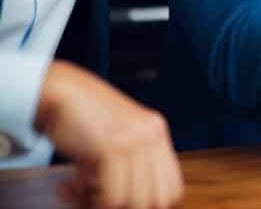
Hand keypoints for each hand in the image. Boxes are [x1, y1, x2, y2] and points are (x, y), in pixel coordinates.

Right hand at [35, 61, 182, 208]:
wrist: (59, 91)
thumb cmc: (82, 117)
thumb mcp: (116, 138)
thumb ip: (129, 163)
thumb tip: (124, 203)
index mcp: (157, 134)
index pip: (172, 189)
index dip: (145, 203)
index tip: (116, 202)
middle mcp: (152, 136)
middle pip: (156, 200)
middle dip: (125, 207)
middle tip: (94, 199)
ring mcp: (136, 140)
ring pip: (132, 202)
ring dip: (99, 204)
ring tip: (76, 190)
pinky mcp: (113, 146)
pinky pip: (110, 196)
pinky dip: (83, 199)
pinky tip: (67, 185)